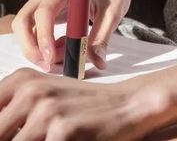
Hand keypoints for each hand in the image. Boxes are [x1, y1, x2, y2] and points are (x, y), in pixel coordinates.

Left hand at [0, 68, 164, 139]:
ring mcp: (46, 112)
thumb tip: (1, 129)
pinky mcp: (62, 132)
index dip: (0, 129)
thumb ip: (14, 111)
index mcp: (21, 80)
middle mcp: (30, 91)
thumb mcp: (45, 96)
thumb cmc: (83, 105)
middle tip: (36, 136)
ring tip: (48, 138)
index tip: (10, 131)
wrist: (125, 105)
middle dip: (9, 138)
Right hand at [11, 0, 133, 71]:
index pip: (45, 10)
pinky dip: (43, 45)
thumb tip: (97, 63)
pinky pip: (34, 29)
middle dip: (31, 47)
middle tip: (49, 66)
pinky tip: (62, 50)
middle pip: (24, 19)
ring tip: (61, 61)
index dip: (43, 35)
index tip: (51, 57)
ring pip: (25, 27)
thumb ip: (102, 38)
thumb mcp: (114, 12)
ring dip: (36, 49)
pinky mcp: (45, 9)